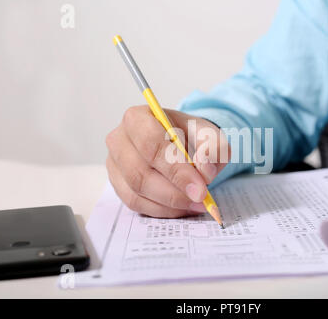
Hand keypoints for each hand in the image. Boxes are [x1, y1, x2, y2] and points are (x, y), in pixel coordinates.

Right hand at [106, 106, 229, 217]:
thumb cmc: (191, 136)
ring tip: (196, 203)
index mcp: (138, 118)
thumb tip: (205, 171)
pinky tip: (182, 207)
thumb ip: (212, 148)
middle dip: (174, 191)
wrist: (182, 142)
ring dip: (170, 203)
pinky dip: (162, 210)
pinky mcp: (118, 184)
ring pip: (137, 191)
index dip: (176, 169)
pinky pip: (136, 204)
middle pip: (139, 172)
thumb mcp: (210, 135)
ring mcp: (115, 164)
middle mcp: (119, 139)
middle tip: (200, 198)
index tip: (200, 186)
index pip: (151, 144)